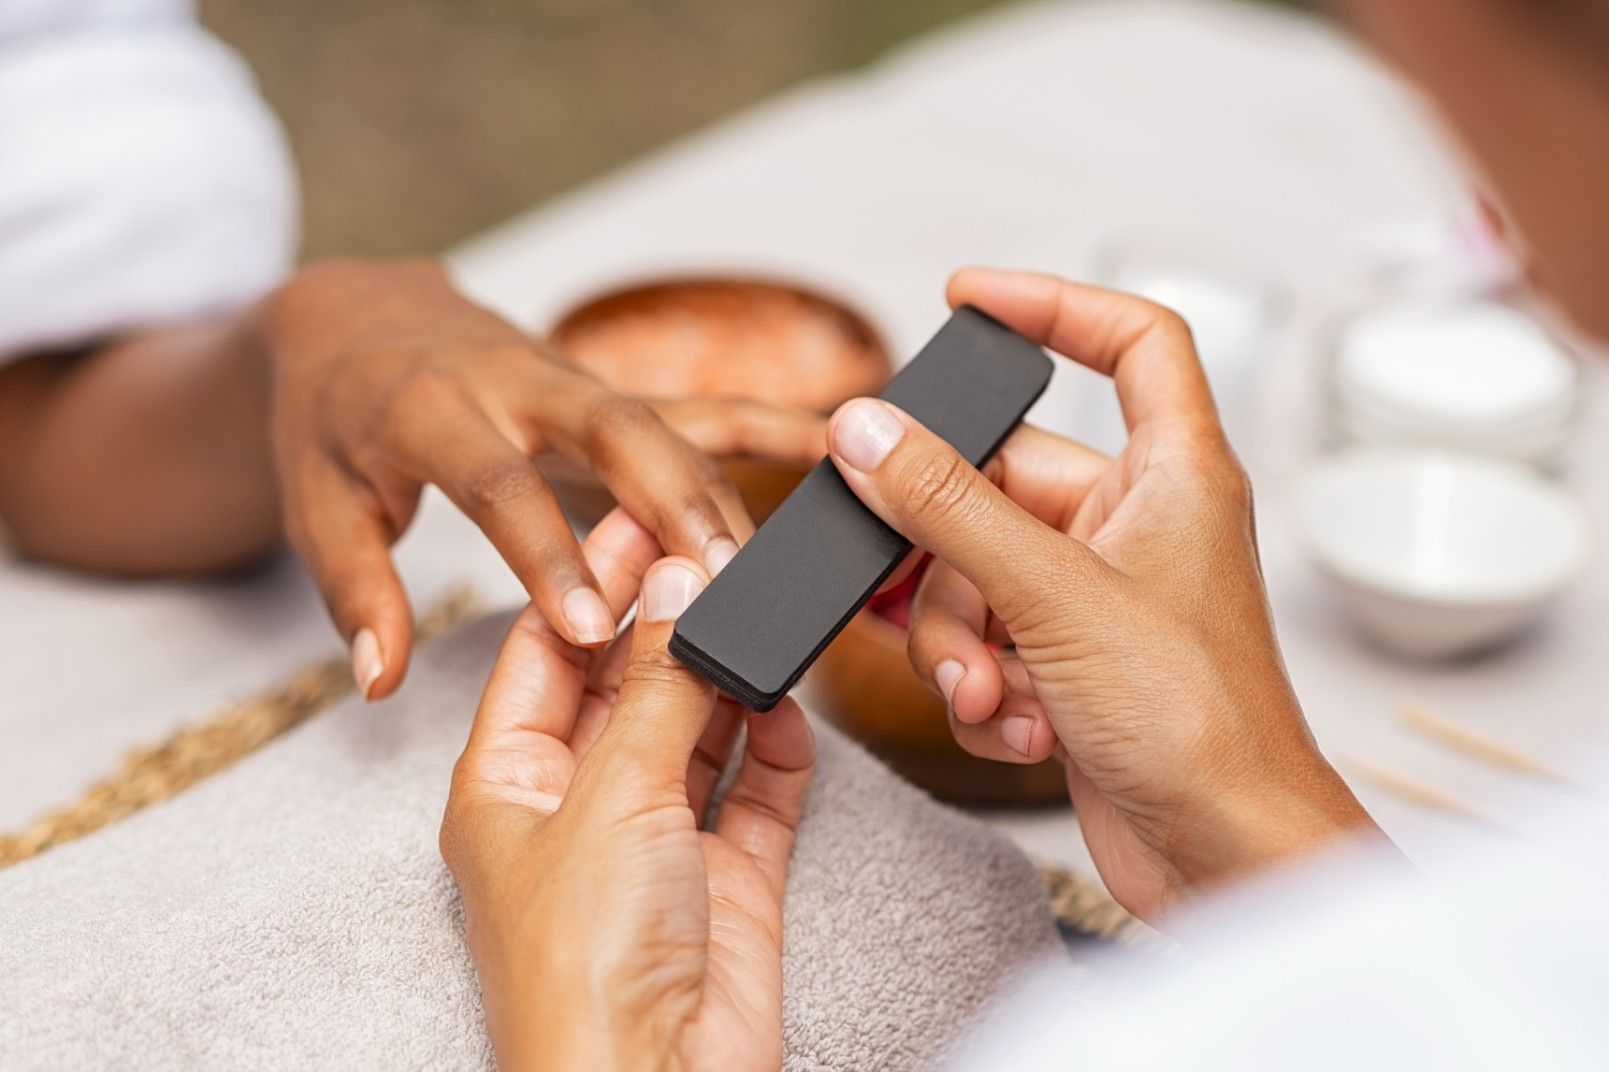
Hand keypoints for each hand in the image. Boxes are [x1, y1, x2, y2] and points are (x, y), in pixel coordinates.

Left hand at [264, 259, 824, 698]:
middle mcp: (514, 384)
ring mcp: (572, 380)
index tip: (587, 628)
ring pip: (665, 425)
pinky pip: (695, 405)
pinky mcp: (609, 390)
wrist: (359, 317)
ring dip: (723, 491)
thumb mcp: (318, 506)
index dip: (544, 553)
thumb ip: (356, 590)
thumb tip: (380, 678)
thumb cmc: (334, 422)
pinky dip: (763, 423)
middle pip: (610, 432)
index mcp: (430, 410)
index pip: (498, 484)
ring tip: (775, 567)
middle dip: (672, 502)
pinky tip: (829, 446)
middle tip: (721, 579)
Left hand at [440, 508, 813, 1071]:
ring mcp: (657, 841)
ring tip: (759, 605)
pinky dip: (776, 743)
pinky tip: (787, 701)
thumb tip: (682, 587)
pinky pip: (757, 787)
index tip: (641, 515)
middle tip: (718, 545)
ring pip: (697, 728)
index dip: (589, 582)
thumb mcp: (612, 797)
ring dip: (728, 675)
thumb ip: (659, 687)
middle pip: (626, 683)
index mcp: (508, 785)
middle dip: (670, 619)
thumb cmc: (584, 970)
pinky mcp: (729, 877)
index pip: (545, 651)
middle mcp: (580, 806)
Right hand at [825, 268, 1380, 921]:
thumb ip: (949, 507)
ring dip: (962, 642)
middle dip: (952, 561)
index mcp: (1174, 473)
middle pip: (999, 485)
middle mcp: (1135, 524)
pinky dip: (986, 686)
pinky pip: (987, 640)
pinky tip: (1022, 728)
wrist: (1223, 857)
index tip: (969, 297)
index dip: (1053, 303)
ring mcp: (1098, 596)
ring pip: (976, 574)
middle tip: (939, 603)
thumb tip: (868, 431)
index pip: (1131, 341)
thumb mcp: (1052, 595)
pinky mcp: (1070, 663)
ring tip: (994, 695)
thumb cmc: (1200, 724)